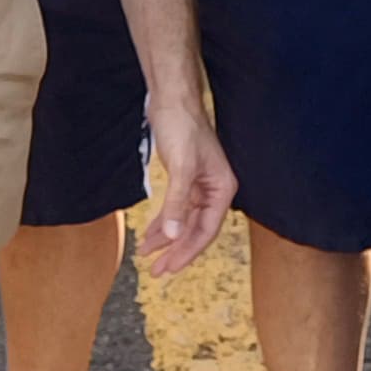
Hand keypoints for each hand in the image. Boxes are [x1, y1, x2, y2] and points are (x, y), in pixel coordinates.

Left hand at [134, 93, 234, 274]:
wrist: (172, 99)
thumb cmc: (183, 127)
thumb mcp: (181, 167)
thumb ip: (178, 203)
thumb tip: (175, 234)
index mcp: (223, 188)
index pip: (207, 230)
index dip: (187, 251)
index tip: (169, 267)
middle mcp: (215, 190)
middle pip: (196, 229)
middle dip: (176, 250)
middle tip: (157, 271)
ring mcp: (200, 185)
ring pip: (184, 221)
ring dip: (166, 238)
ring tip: (147, 256)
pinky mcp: (185, 179)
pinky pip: (176, 208)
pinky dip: (163, 221)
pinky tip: (150, 234)